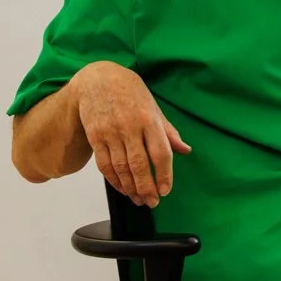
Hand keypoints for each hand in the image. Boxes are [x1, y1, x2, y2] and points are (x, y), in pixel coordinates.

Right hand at [75, 62, 190, 208]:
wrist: (98, 78)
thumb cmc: (130, 92)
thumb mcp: (154, 107)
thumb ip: (168, 131)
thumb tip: (185, 150)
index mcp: (150, 119)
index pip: (160, 153)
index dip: (164, 175)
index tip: (165, 190)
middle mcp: (130, 127)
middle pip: (139, 165)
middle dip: (147, 188)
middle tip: (152, 202)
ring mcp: (111, 132)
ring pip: (121, 168)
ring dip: (130, 188)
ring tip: (138, 199)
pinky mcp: (95, 136)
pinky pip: (104, 164)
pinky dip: (114, 180)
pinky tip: (122, 188)